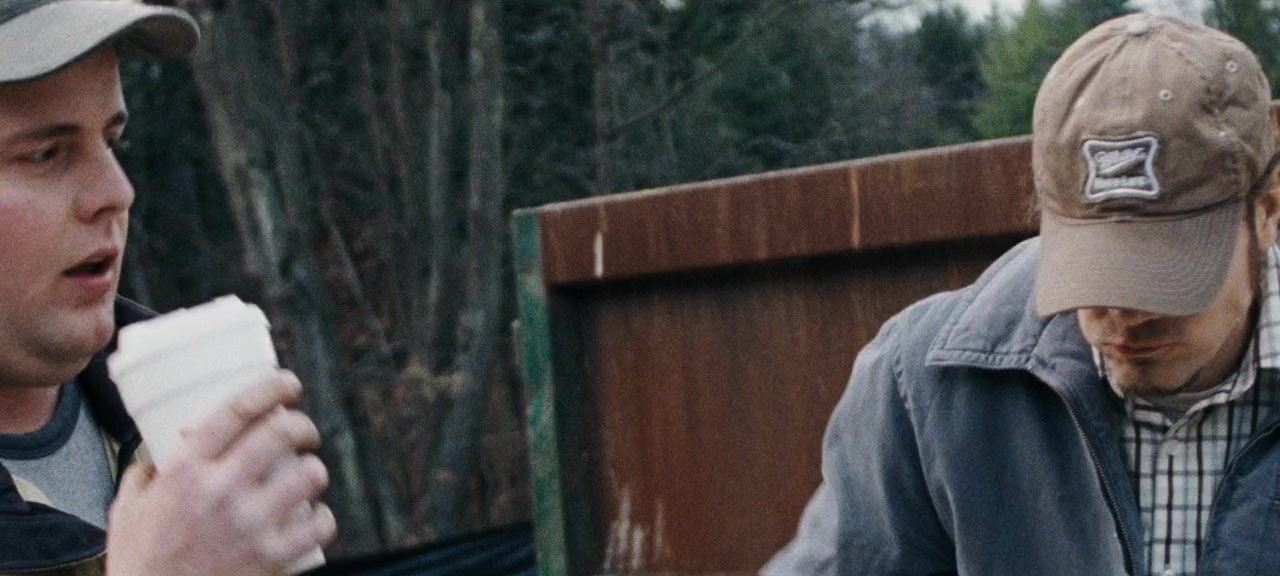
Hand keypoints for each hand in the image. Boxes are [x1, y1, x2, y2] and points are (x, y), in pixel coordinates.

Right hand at [105, 371, 335, 575]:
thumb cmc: (140, 561)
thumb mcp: (129, 508)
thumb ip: (147, 474)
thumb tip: (163, 449)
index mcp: (186, 470)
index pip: (237, 410)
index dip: (270, 388)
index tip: (288, 384)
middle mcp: (220, 490)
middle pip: (282, 432)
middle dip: (302, 426)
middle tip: (304, 433)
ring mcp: (250, 524)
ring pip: (309, 474)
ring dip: (314, 470)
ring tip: (307, 476)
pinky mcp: (272, 557)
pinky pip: (319, 524)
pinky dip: (322, 518)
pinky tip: (313, 519)